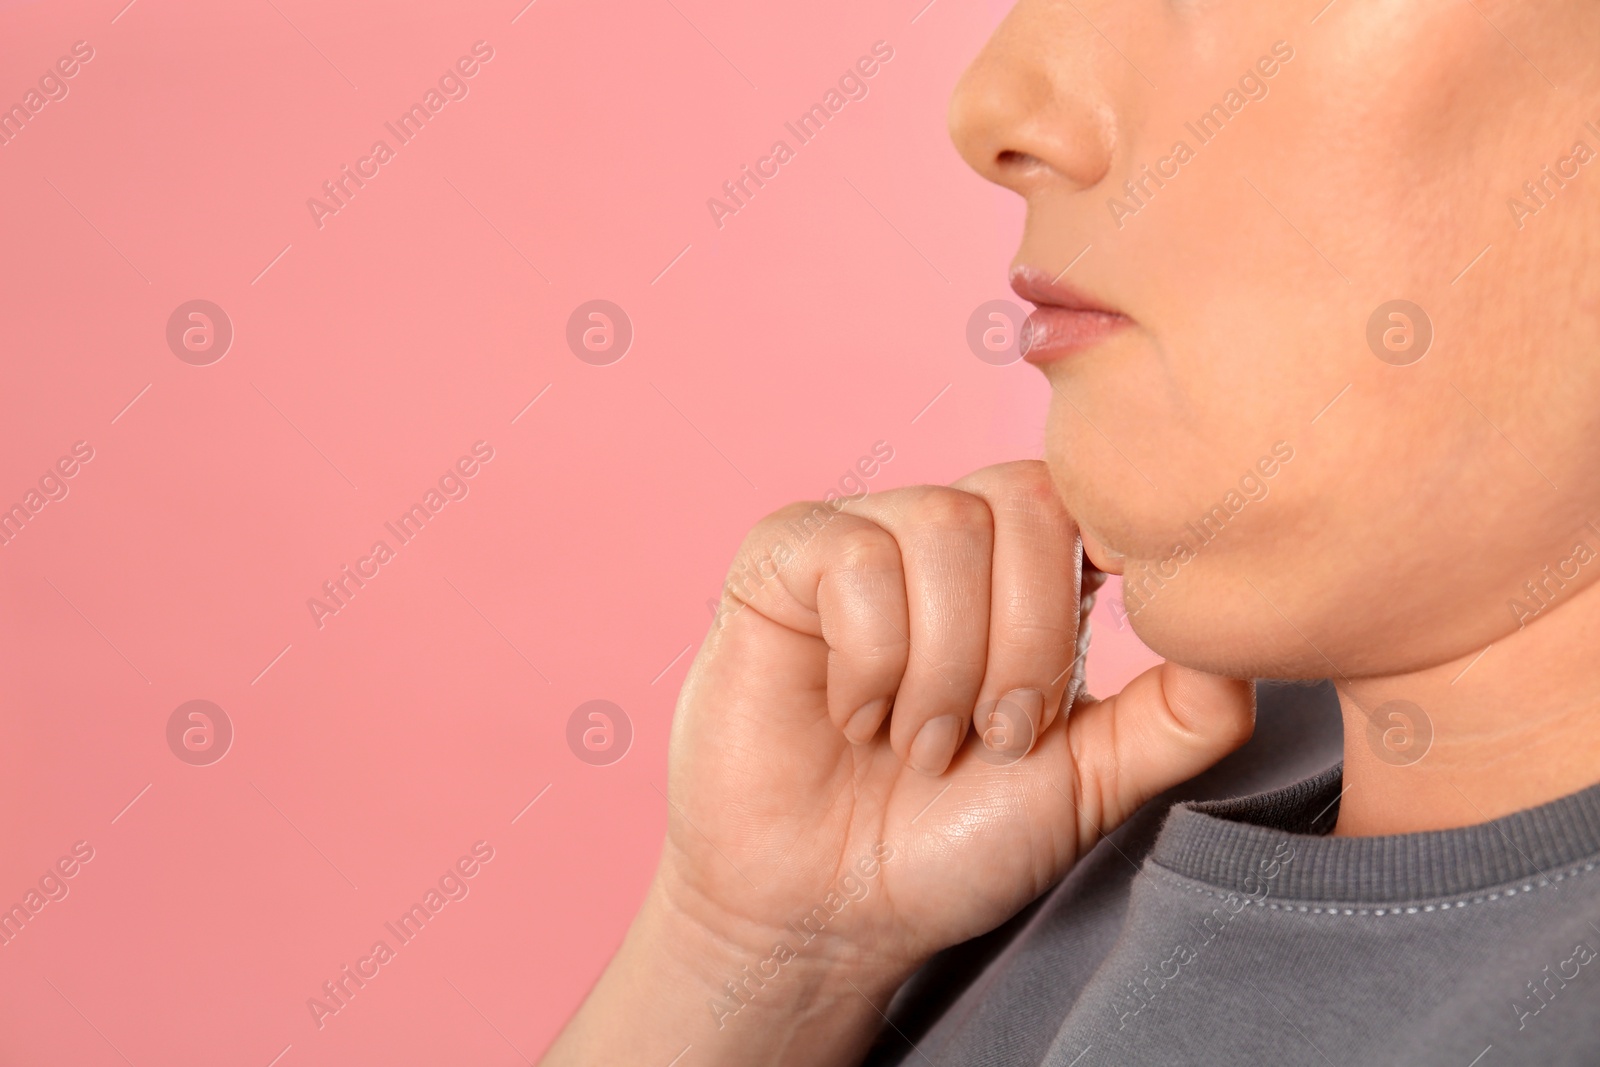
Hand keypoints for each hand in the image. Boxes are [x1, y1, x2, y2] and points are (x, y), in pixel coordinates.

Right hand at [660, 460, 1254, 983]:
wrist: (827, 910)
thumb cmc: (952, 843)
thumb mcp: (1092, 783)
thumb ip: (1179, 715)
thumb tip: (1250, 641)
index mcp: (1020, 573)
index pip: (1082, 498)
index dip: (1090, 577)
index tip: (1075, 673)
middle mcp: (943, 538)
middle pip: (1021, 503)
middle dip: (1022, 647)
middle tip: (990, 741)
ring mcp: (859, 538)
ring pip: (941, 526)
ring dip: (943, 666)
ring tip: (920, 741)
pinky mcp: (780, 559)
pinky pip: (853, 558)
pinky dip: (870, 661)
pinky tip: (852, 717)